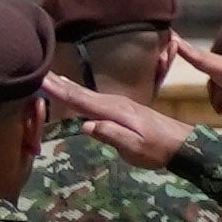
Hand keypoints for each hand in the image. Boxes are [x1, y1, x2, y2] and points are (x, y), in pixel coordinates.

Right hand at [39, 71, 196, 166]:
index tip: (42, 79)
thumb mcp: (134, 147)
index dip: (61, 91)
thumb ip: (111, 135)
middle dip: (61, 84)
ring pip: (88, 94)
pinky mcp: (123, 109)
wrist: (182, 143)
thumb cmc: (158, 148)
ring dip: (69, 87)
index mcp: (115, 111)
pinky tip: (76, 93)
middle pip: (83, 93)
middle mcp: (116, 103)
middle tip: (39, 73)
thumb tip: (86, 125)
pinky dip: (81, 94)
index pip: (82, 100)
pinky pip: (96, 99)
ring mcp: (120, 105)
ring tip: (51, 80)